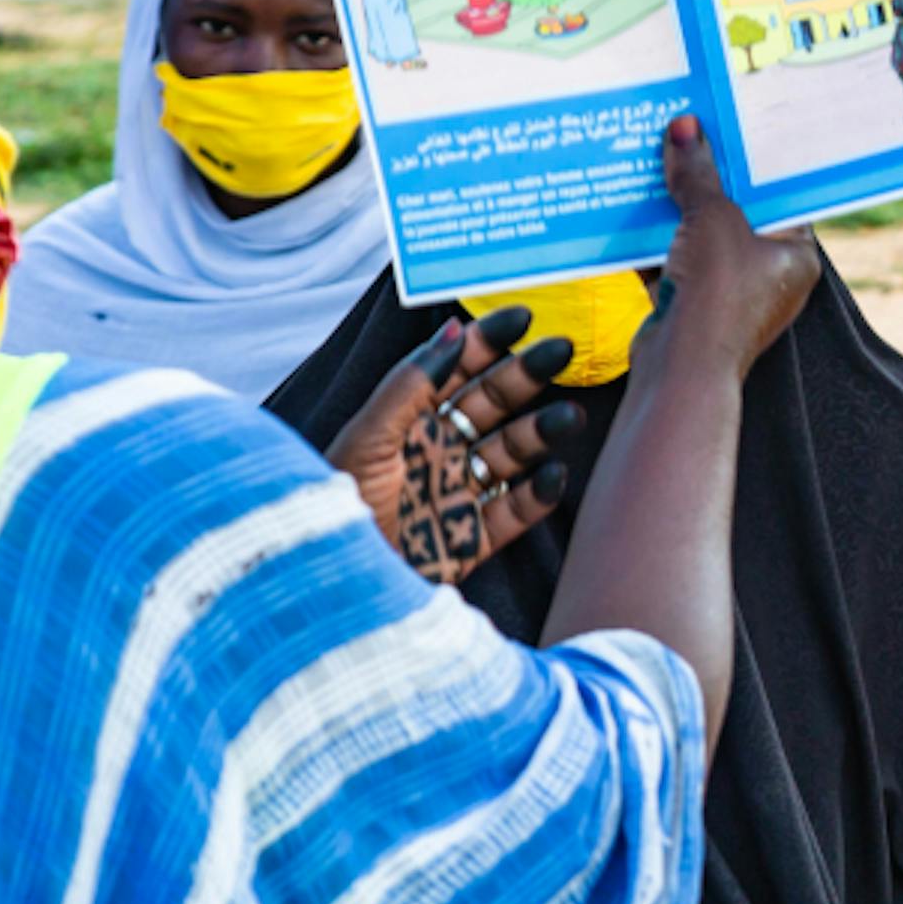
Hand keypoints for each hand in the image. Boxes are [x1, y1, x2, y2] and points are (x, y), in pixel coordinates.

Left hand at [330, 305, 585, 583]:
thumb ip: (410, 385)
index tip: (522, 319)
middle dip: (524, 377)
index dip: (486, 343)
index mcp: (404, 423)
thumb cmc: (336, 506)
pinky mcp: (468, 541)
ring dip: (539, 433)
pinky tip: (554, 475)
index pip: (452, 371)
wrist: (332, 585)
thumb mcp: (367, 438)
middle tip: (561, 351)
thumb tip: (451, 332)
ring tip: (569, 416)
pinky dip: (537, 496)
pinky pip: (512, 513)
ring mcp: (454, 494)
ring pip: (507, 455)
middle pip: (488, 406)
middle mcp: (434, 452)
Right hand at [634, 115, 818, 383]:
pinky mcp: (688, 305)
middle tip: (686, 133)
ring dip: (674, 205)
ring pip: (698, 235)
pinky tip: (627, 202)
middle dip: (707, 178)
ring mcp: (725, 293)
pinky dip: (651, 237)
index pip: (780, 196)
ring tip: (653, 158)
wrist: (680, 369)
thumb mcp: (713, 219)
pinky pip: (670, 259)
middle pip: (735, 213)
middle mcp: (766, 275)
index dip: (755, 162)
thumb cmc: (718, 294)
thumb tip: (685, 127)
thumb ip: (698, 175)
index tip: (731, 127)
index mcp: (794, 254)